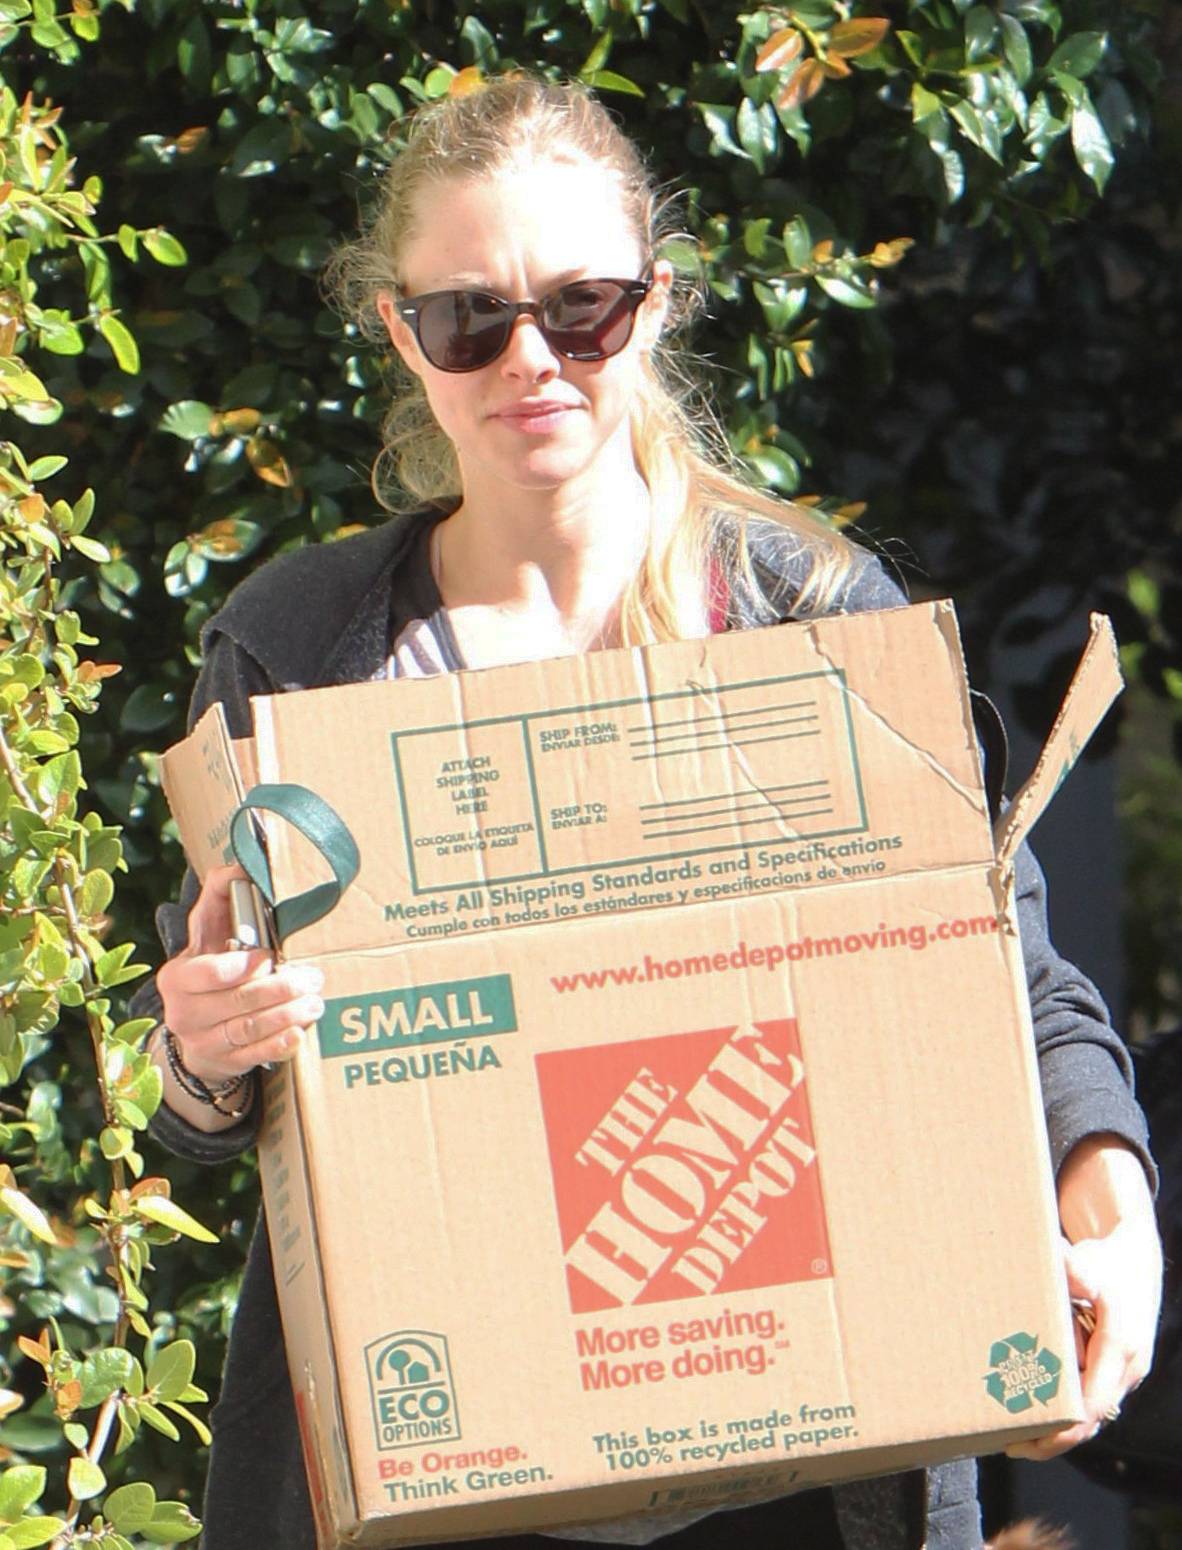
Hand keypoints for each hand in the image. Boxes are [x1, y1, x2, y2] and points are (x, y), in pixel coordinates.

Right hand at [157, 863, 324, 1083]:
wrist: (198, 1028)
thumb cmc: (212, 968)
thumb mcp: (208, 933)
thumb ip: (221, 898)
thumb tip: (240, 865)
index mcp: (177, 977)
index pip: (206, 972)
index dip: (240, 966)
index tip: (269, 957)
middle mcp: (183, 1013)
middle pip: (238, 1001)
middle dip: (280, 988)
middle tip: (313, 977)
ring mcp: (202, 1042)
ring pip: (250, 1028)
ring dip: (288, 1014)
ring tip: (316, 1000)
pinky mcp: (224, 1062)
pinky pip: (255, 1055)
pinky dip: (280, 1043)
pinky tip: (301, 1031)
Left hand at [1006, 1137, 1161, 1460]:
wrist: (1133, 1257)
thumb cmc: (1106, 1261)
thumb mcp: (1091, 1262)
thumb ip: (1074, 1270)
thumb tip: (1063, 1270)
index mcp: (1121, 1348)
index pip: (1094, 1403)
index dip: (1065, 1427)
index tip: (1034, 1439)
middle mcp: (1126, 1368)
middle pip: (1092, 1419)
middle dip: (1054, 1439)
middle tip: (1012, 1446)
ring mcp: (1122, 1372)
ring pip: (1093, 1415)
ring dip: (1059, 1431)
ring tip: (1018, 1441)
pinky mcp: (1113, 1369)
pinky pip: (1092, 1400)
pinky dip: (1066, 1413)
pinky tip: (1036, 1417)